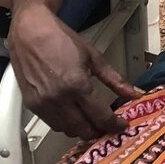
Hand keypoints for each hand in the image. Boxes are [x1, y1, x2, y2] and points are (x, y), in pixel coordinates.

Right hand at [6, 2, 143, 139]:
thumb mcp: (94, 57)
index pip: (100, 117)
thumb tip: (133, 94)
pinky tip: (74, 116)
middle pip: (84, 130)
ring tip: (92, 121)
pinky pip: (52, 124)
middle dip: (99, 131)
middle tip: (108, 125)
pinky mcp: (32, 105)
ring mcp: (43, 104)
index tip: (121, 125)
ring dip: (82, 130)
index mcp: (77, 85)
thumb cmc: (61, 40)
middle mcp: (59, 98)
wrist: (31, 32)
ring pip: (68, 131)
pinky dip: (66, 125)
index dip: (114, 125)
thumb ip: (115, 80)